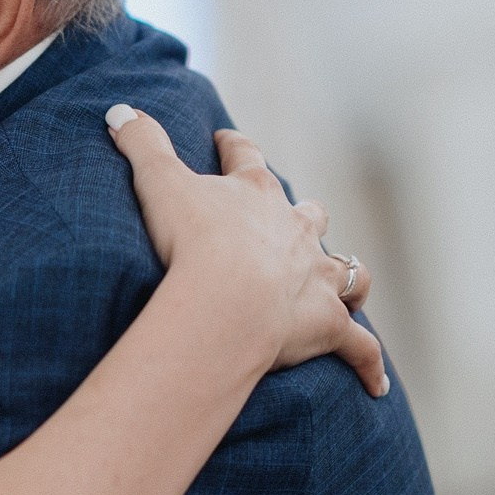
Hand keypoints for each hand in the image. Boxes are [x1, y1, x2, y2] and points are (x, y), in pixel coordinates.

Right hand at [105, 105, 387, 397]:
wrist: (226, 300)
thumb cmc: (191, 241)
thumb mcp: (157, 182)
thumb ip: (140, 143)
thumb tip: (119, 109)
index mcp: (254, 194)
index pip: (246, 159)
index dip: (235, 149)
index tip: (226, 140)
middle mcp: (296, 231)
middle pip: (308, 215)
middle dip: (302, 216)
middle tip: (294, 219)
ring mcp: (316, 279)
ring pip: (347, 272)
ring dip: (346, 276)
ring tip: (345, 282)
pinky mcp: (328, 326)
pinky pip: (358, 347)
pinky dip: (367, 364)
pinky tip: (375, 385)